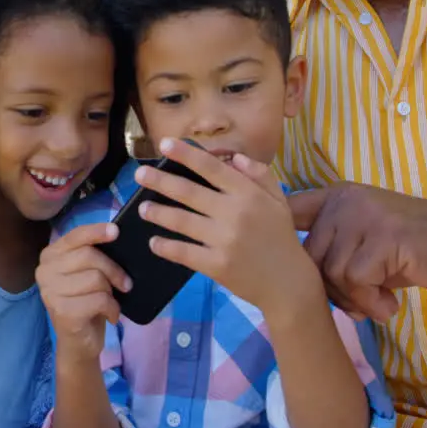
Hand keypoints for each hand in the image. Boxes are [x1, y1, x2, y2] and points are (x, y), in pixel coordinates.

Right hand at [36, 222, 130, 361]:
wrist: (78, 343)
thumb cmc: (86, 302)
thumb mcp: (87, 273)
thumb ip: (93, 255)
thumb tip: (115, 234)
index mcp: (50, 256)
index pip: (75, 236)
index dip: (96, 231)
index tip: (116, 232)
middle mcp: (44, 271)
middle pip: (89, 256)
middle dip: (113, 270)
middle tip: (125, 284)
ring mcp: (50, 292)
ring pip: (96, 278)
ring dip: (112, 292)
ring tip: (109, 302)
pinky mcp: (62, 312)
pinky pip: (100, 299)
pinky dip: (112, 308)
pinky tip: (110, 316)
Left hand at [135, 138, 323, 327]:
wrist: (288, 283)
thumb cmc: (281, 238)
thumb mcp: (278, 201)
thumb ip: (260, 175)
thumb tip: (235, 157)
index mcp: (248, 194)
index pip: (211, 167)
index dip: (185, 154)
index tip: (164, 144)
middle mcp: (234, 213)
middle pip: (188, 192)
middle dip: (159, 181)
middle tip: (138, 174)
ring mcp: (224, 240)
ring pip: (181, 221)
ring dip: (157, 213)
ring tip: (142, 208)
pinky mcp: (216, 265)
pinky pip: (183, 252)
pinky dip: (165, 247)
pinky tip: (154, 242)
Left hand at [288, 183, 426, 321]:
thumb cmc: (413, 249)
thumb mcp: (366, 240)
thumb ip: (333, 247)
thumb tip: (292, 279)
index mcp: (337, 196)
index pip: (290, 212)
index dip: (282, 242)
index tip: (290, 270)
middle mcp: (345, 200)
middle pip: (308, 256)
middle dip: (330, 290)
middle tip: (358, 304)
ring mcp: (365, 215)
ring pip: (332, 271)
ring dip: (353, 300)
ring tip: (378, 303)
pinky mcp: (385, 236)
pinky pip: (357, 280)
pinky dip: (371, 302)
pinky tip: (391, 305)